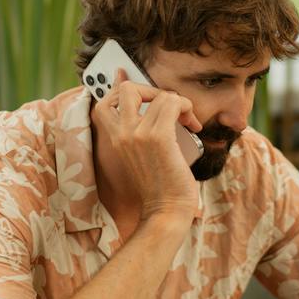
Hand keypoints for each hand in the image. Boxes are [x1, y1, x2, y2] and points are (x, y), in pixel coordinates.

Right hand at [90, 75, 201, 221]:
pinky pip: (173, 104)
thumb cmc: (159, 185)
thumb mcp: (141, 155)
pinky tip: (193, 124)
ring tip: (186, 119)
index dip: (122, 88)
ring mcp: (138, 134)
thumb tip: (157, 105)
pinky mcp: (159, 138)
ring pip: (160, 95)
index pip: (105, 101)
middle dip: (151, 90)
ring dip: (179, 102)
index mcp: (114, 139)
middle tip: (166, 106)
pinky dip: (187, 108)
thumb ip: (142, 131)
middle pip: (127, 88)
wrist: (166, 210)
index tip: (139, 88)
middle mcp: (122, 134)